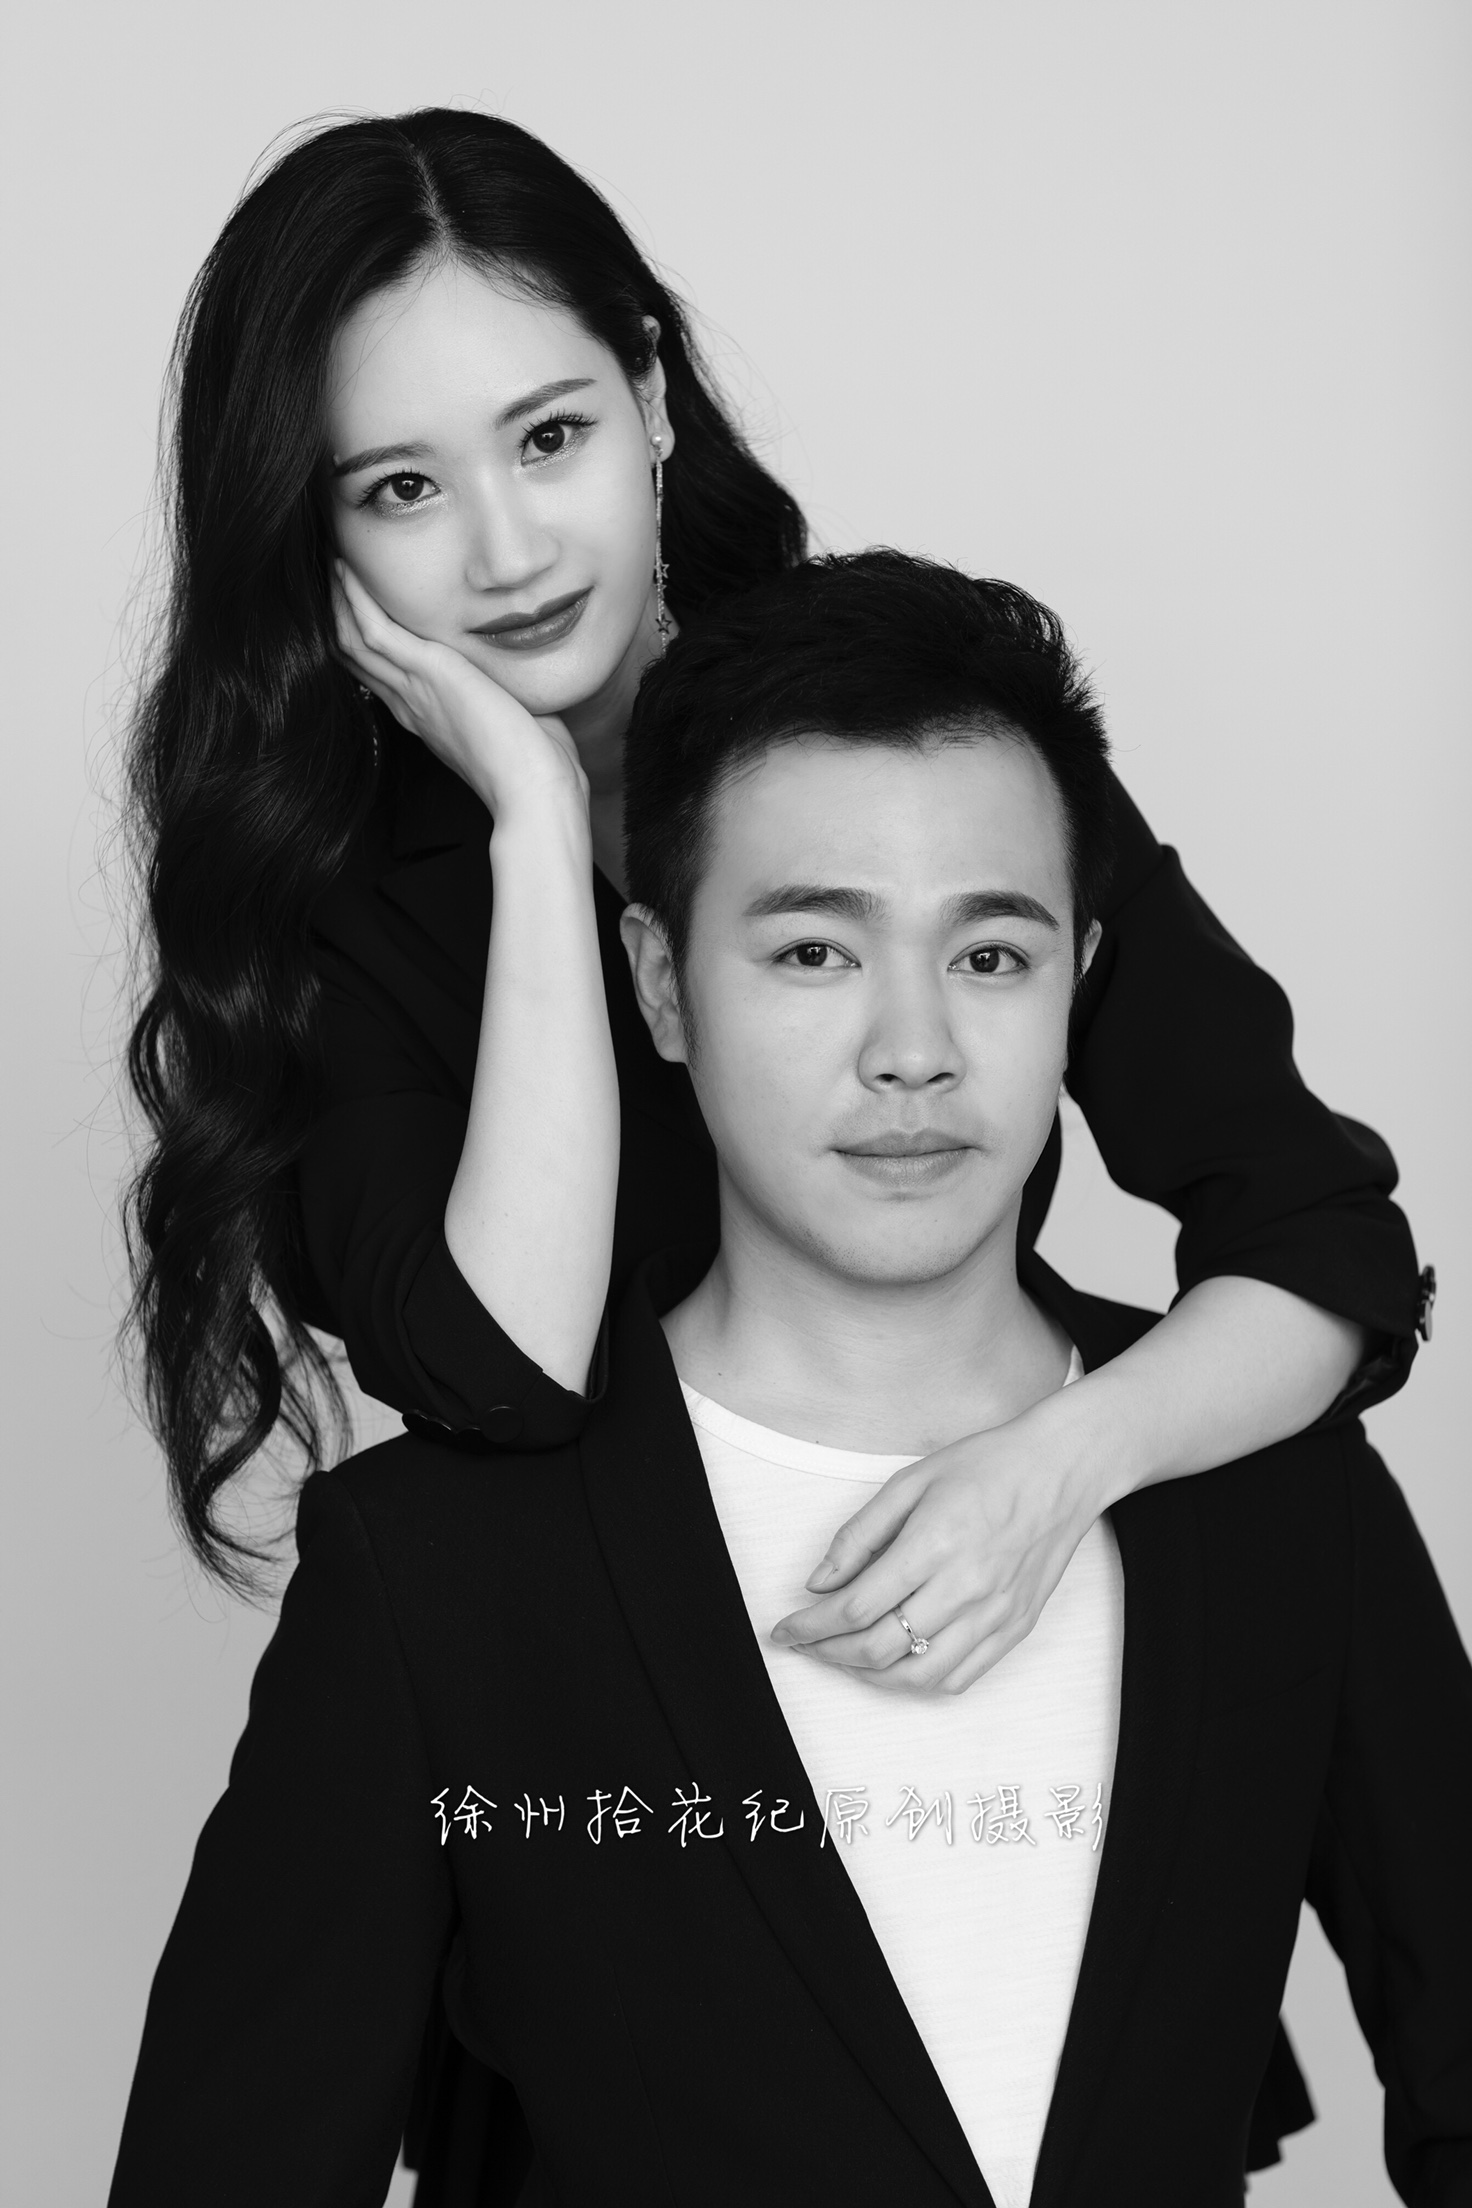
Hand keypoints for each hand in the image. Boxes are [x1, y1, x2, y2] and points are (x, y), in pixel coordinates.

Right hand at [333, 561, 585, 820]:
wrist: (535, 791)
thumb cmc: (538, 765)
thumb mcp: (516, 721)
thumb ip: (507, 697)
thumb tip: (523, 682)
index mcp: (427, 716)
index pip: (379, 672)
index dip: (361, 638)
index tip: (354, 604)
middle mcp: (411, 704)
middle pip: (355, 655)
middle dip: (340, 613)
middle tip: (331, 573)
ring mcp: (414, 690)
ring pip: (353, 640)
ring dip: (340, 600)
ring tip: (333, 563)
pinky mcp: (427, 674)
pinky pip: (374, 630)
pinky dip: (356, 599)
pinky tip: (347, 570)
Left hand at [769, 1394, 1105, 1694]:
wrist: (1061, 1470)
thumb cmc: (987, 1466)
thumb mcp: (910, 1482)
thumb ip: (860, 1535)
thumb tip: (820, 1582)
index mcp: (932, 1545)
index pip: (856, 1607)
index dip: (810, 1626)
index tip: (785, 1630)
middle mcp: (964, 1587)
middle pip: (880, 1648)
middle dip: (830, 1654)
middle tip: (806, 1645)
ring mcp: (994, 1614)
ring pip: (918, 1676)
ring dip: (870, 1677)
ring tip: (844, 1659)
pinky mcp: (1015, 1628)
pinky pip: (960, 1677)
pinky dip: (919, 1681)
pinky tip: (897, 1664)